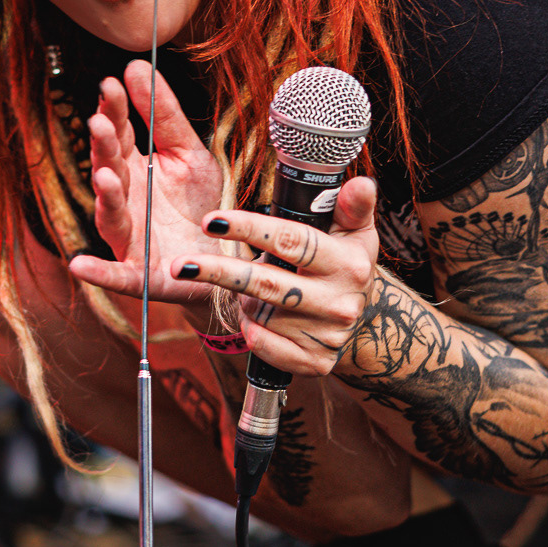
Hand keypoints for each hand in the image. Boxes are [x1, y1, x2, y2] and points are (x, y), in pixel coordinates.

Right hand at [67, 63, 224, 311]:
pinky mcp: (138, 273)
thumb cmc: (199, 205)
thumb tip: (136, 65)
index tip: (110, 84)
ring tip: (105, 177)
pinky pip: (115, 274)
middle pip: (110, 169)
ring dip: (105, 197)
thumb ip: (164, 113)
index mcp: (134, 167)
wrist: (222, 260)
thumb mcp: (188, 152)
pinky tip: (79, 265)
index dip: (112, 111)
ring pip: (110, 215)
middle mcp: (124, 199)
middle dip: (104, 147)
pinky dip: (97, 272)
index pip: (119, 134)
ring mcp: (128, 236)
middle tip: (101, 122)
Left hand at [169, 177, 379, 375]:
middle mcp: (339, 302)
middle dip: (219, 271)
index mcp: (347, 263)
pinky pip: (264, 345)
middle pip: (267, 284)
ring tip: (239, 286)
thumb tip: (361, 182)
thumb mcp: (356, 233)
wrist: (366, 322)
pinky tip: (252, 318)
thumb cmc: (346, 265)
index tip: (212, 220)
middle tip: (181, 265)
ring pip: (261, 315)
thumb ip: (353, 206)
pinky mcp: (316, 363)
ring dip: (240, 300)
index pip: (291, 241)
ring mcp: (327, 336)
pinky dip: (251, 331)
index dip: (249, 229)